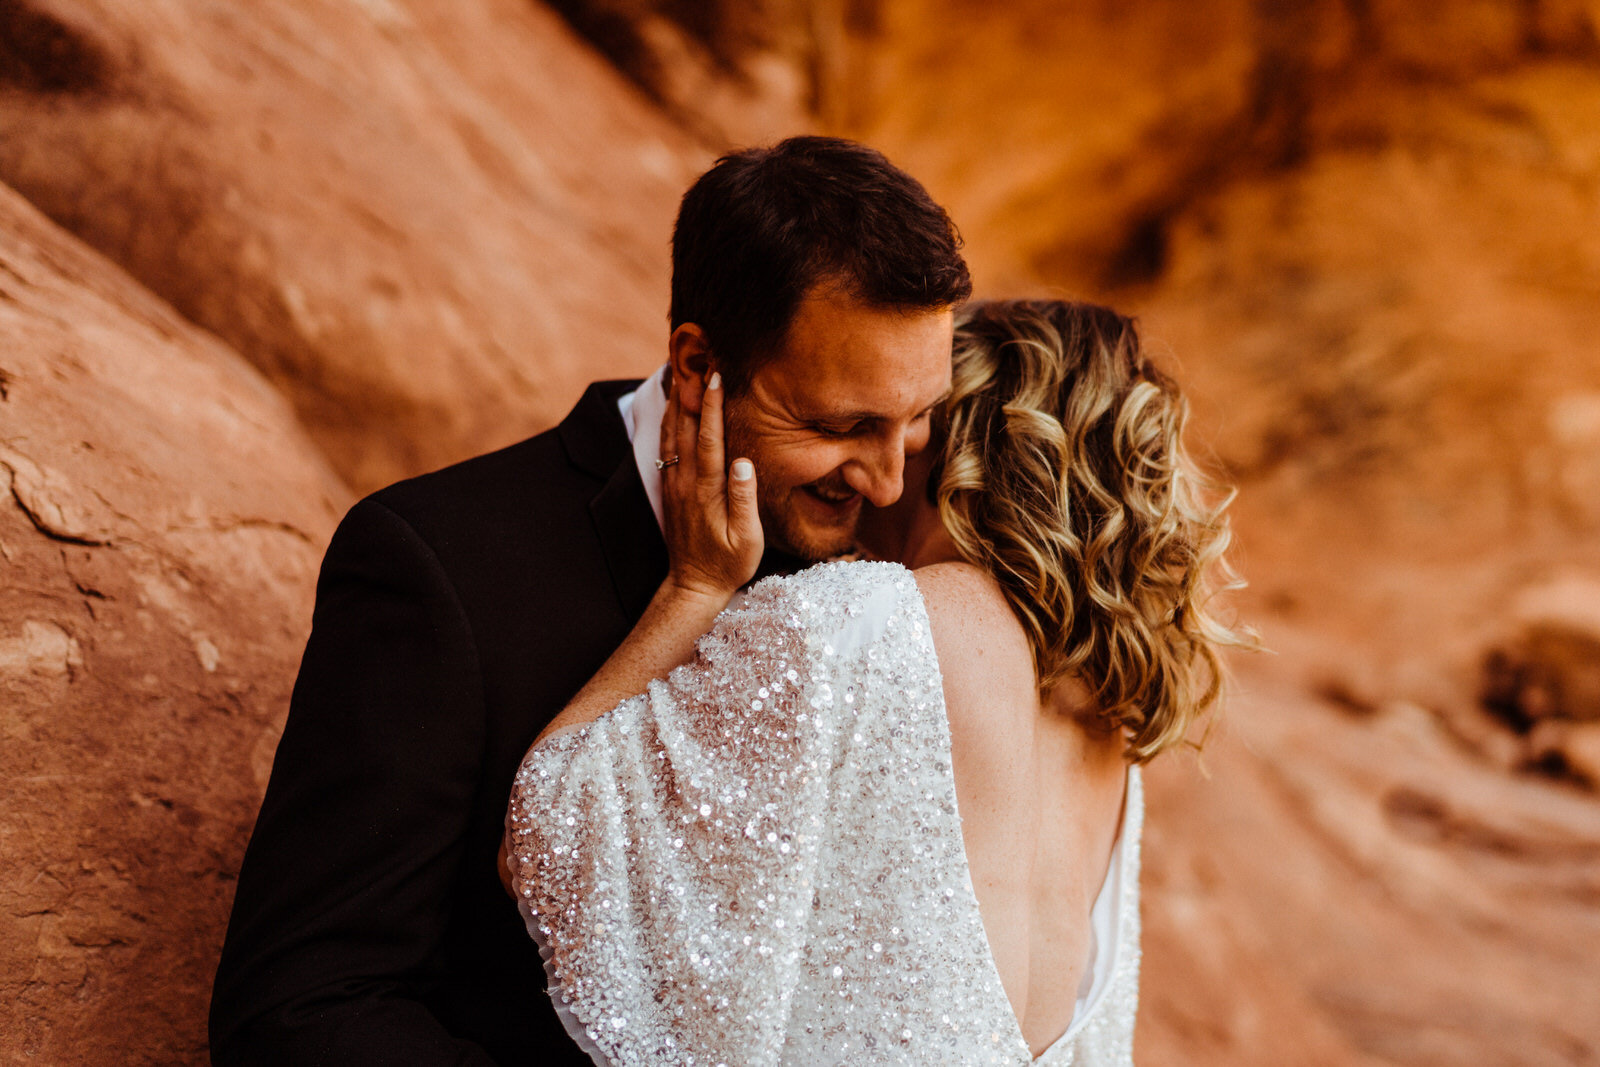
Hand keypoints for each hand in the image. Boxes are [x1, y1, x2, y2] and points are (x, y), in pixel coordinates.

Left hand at [658, 371, 762, 605]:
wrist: (692, 586)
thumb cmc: (728, 564)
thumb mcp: (747, 540)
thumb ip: (744, 500)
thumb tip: (743, 462)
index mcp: (706, 491)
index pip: (709, 439)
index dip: (713, 406)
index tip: (717, 376)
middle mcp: (685, 482)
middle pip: (686, 427)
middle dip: (692, 390)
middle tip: (696, 357)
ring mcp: (674, 483)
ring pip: (672, 433)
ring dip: (677, 400)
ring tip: (682, 369)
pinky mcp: (670, 487)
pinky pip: (666, 445)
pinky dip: (669, 420)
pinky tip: (673, 406)